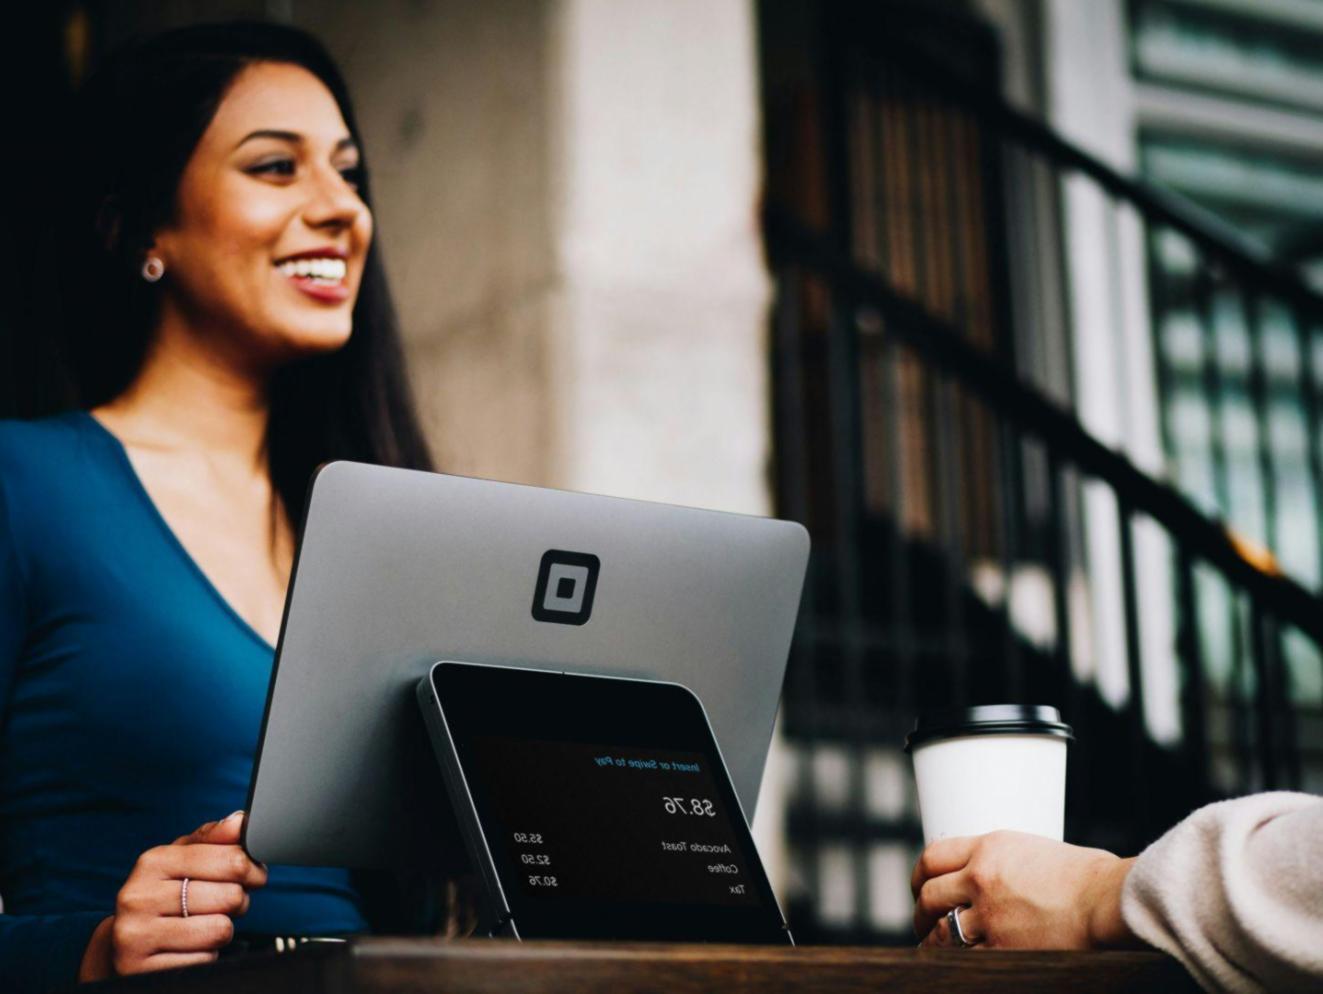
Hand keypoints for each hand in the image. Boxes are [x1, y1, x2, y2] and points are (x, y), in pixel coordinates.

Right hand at [78, 811, 267, 979]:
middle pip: (230, 896)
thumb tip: (239, 821)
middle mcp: (140, 896)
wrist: (122, 942)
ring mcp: (137, 935)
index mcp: (154, 862)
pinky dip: (206, 954)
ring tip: (205, 923)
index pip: (230, 860)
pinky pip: (204, 959)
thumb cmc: (162, 893)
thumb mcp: (181, 859)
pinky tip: (188, 946)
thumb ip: (213, 838)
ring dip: (223, 929)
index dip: (252, 869)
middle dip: (238, 901)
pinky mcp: (141, 969)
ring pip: (220, 929)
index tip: (254, 875)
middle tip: (226, 903)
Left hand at [911, 830, 1136, 948]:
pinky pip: (964, 958)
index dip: (920, 875)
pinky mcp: (1002, 948)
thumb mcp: (1040, 852)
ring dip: (932, 942)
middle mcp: (981, 877)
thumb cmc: (1093, 878)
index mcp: (990, 847)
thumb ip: (1010, 863)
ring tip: (932, 948)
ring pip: (940, 930)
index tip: (920, 886)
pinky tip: (954, 966)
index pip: (934, 856)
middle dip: (921, 912)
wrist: (1110, 902)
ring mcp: (989, 915)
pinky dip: (956, 963)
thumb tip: (1004, 876)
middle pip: (929, 895)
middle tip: (923, 922)